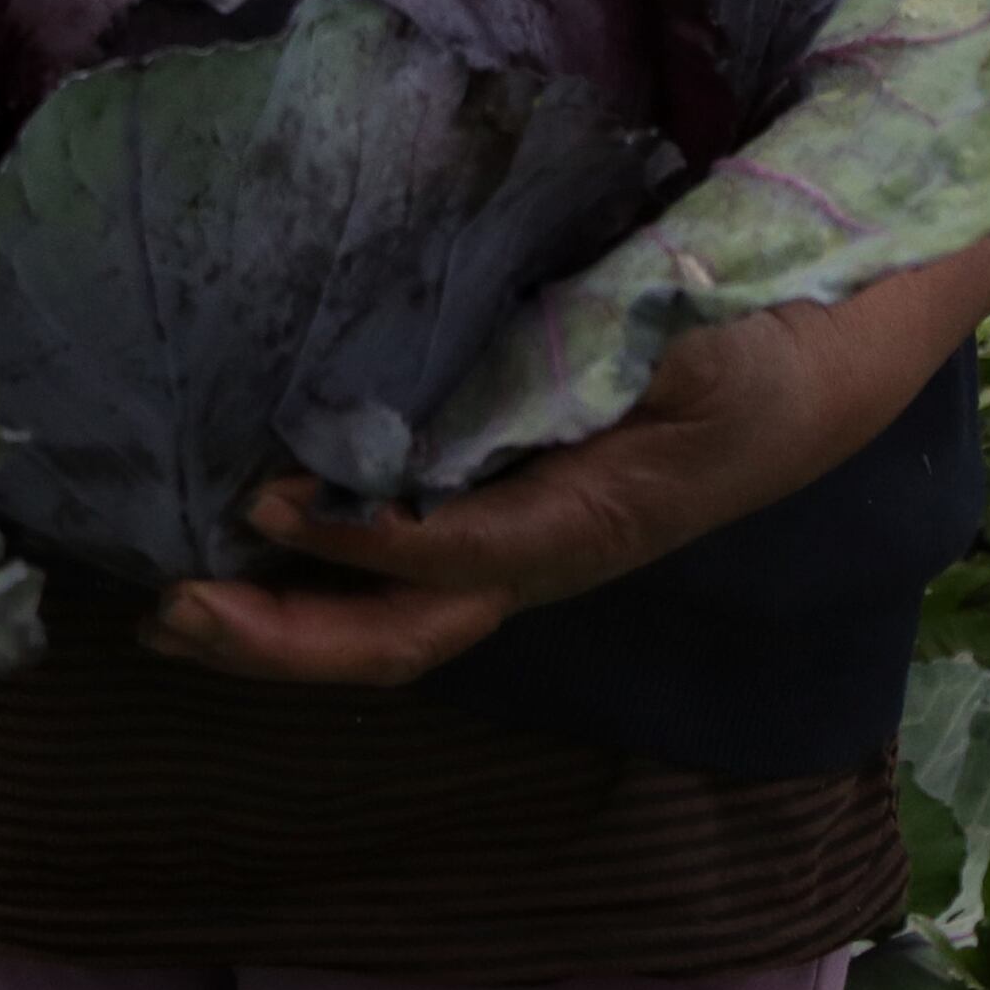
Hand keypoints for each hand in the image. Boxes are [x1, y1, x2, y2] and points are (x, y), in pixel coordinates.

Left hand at [142, 284, 924, 684]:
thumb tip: (483, 400)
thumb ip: (588, 371)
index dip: (358, 546)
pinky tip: (242, 548)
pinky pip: (391, 570)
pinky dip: (309, 576)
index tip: (268, 503)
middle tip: (167, 611)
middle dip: (280, 639)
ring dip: (277, 625)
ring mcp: (512, 545)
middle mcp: (534, 558)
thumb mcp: (693, 354)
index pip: (453, 561)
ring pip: (384, 620)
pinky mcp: (496, 510)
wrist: (822, 357)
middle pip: (397, 636)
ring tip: (170, 611)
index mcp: (584, 527)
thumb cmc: (761, 350)